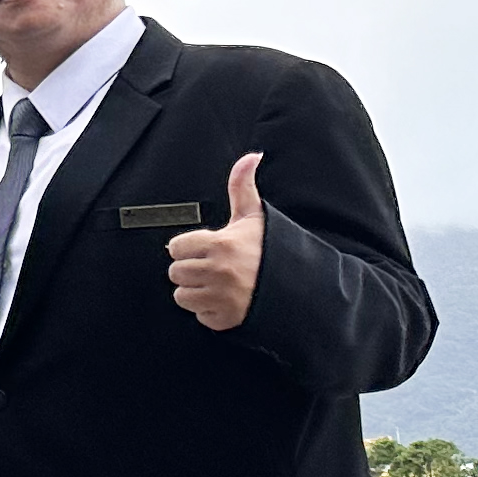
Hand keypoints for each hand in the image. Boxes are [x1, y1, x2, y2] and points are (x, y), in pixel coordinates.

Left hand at [166, 154, 264, 331]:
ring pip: (182, 296)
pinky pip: (200, 316)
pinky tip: (228, 300)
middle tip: (214, 266)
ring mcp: (222, 297)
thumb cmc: (275, 251)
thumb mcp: (256, 217)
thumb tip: (250, 157)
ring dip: (197, 292)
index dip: (189, 247)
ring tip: (220, 283)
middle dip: (191, 269)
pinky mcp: (226, 319)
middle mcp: (218, 272)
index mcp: (221, 245)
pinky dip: (210, 311)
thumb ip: (243, 186)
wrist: (302, 286)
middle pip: (176, 272)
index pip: (176, 247)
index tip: (206, 248)